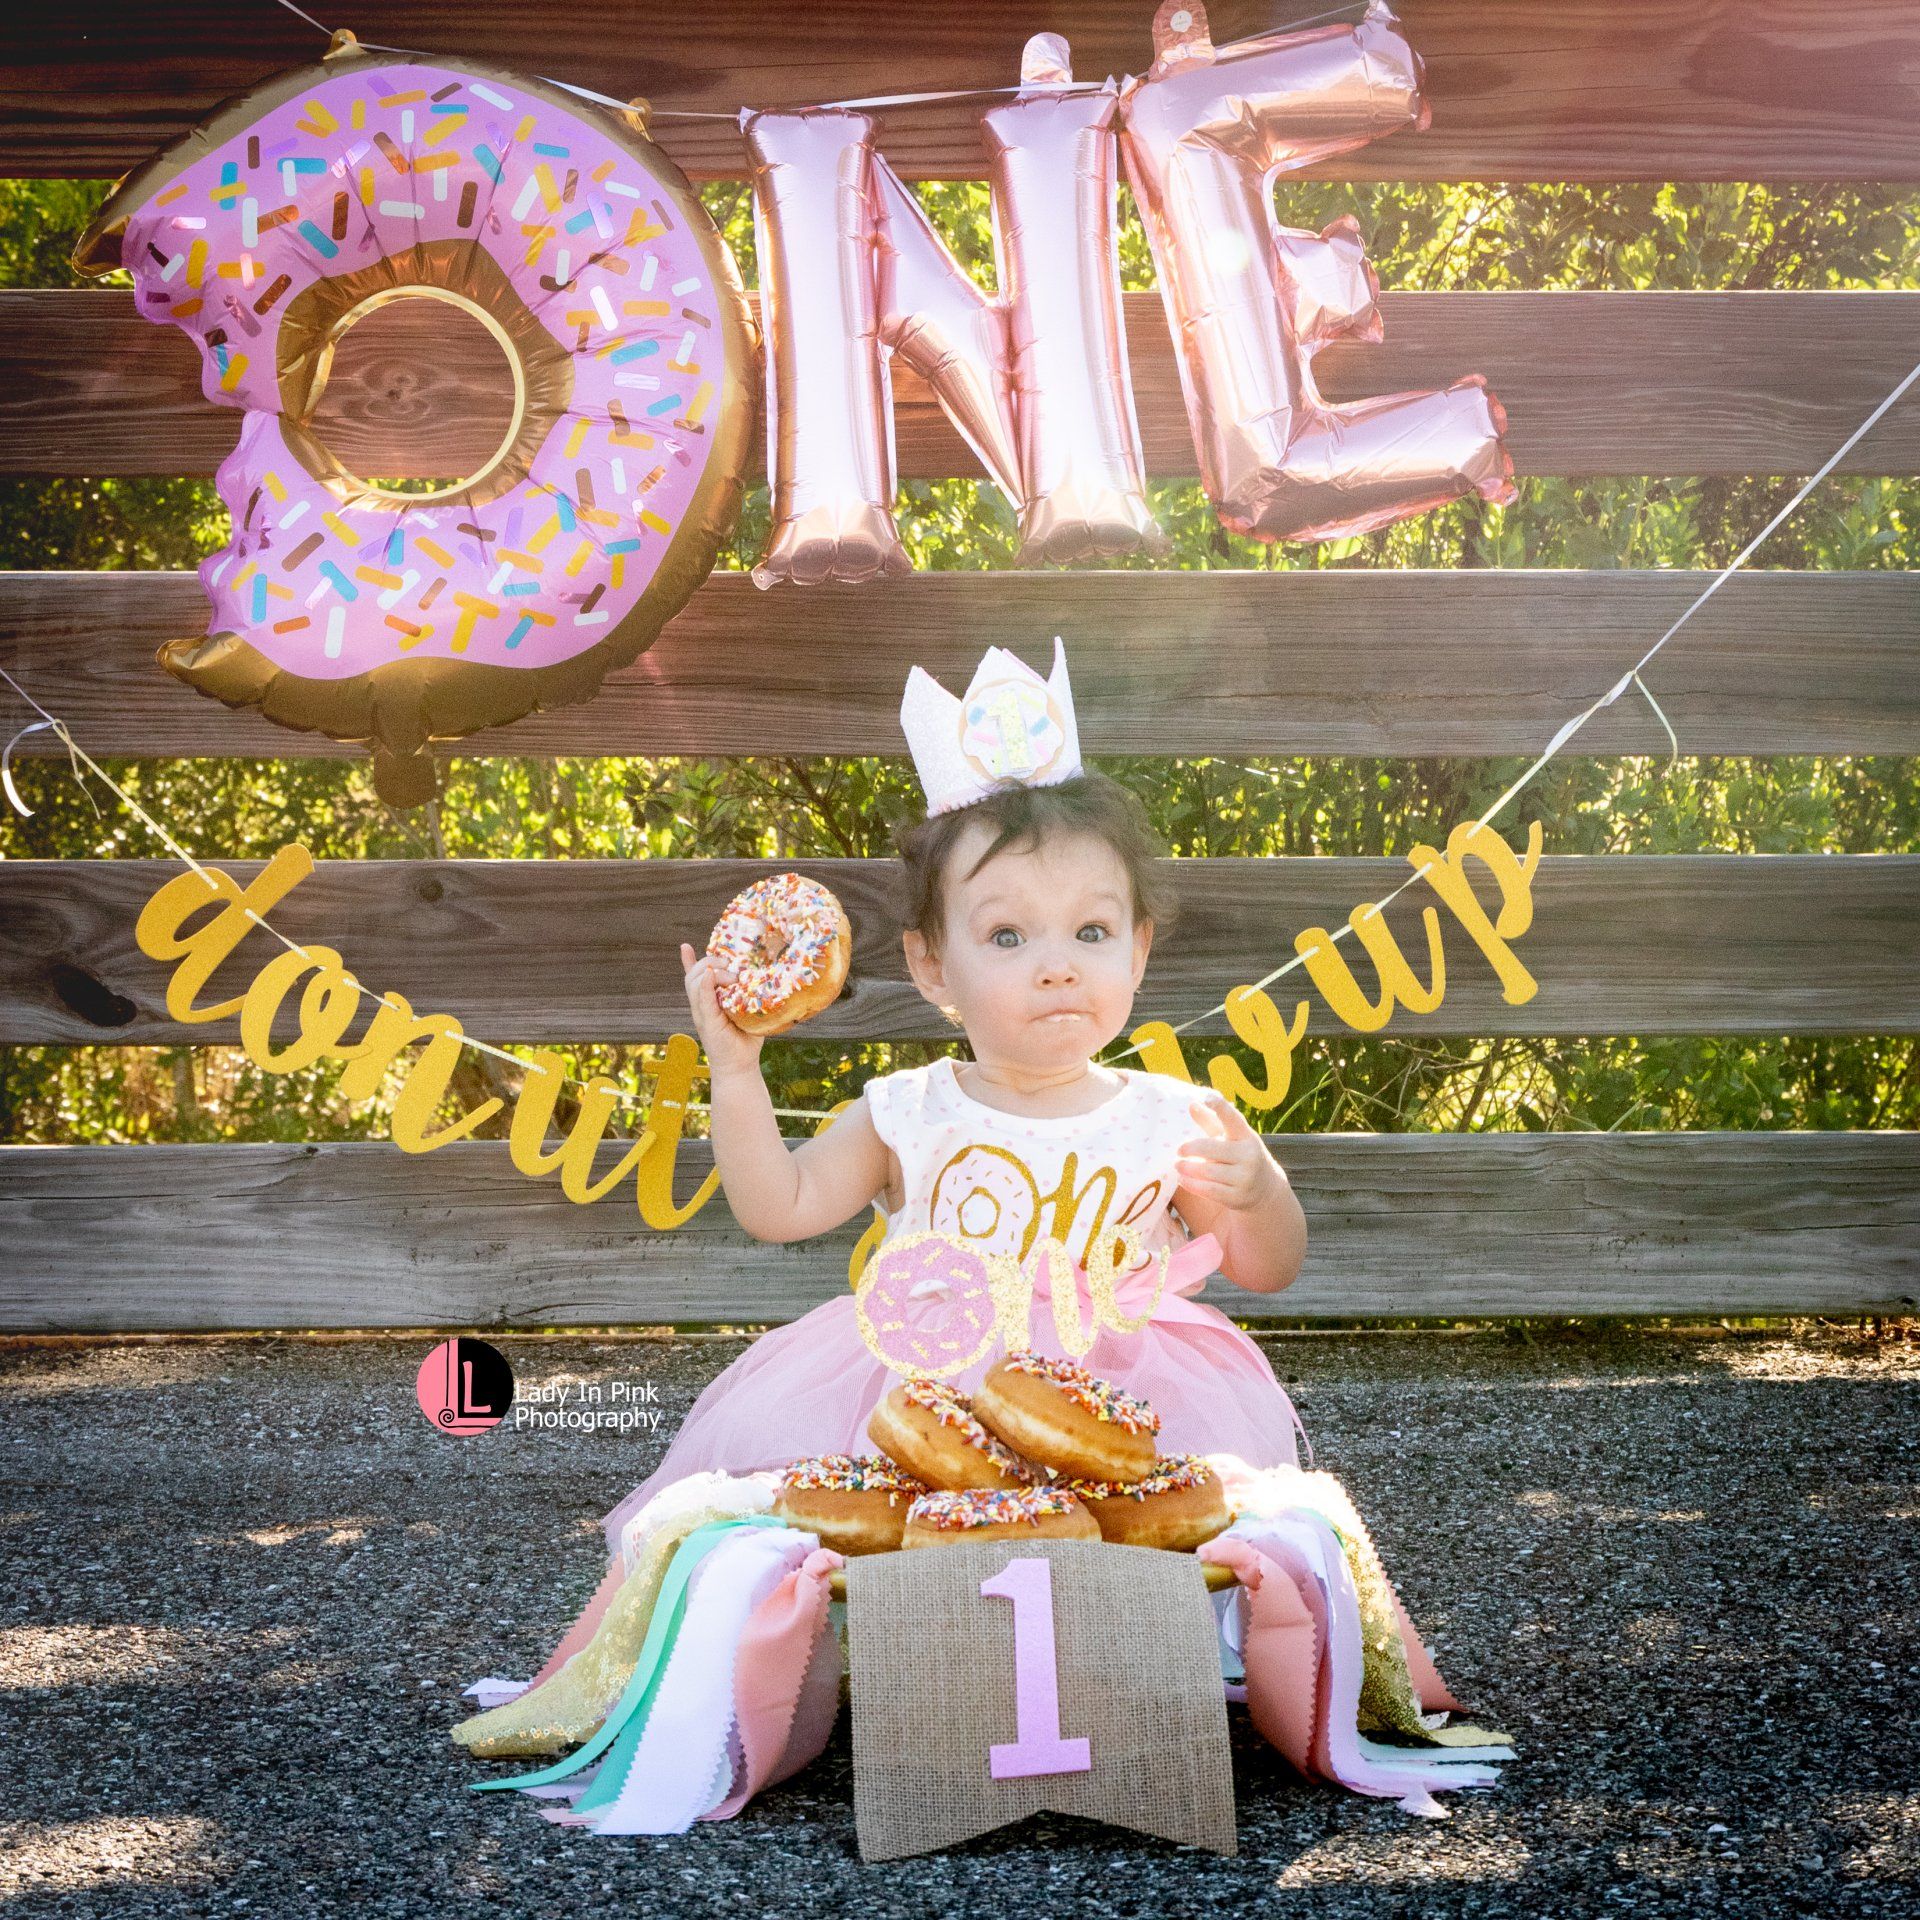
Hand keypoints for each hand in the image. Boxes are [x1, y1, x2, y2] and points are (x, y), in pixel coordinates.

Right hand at [680, 941, 764, 1076]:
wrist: (740, 1066)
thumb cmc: (746, 1038)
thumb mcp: (746, 1011)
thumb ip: (746, 995)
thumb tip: (762, 976)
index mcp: (707, 1001)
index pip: (693, 976)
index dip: (688, 960)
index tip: (685, 945)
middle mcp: (701, 1005)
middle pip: (693, 974)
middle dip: (708, 961)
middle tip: (728, 962)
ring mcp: (702, 1013)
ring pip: (695, 982)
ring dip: (710, 970)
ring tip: (726, 970)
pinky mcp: (708, 1022)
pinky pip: (702, 999)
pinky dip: (705, 986)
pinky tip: (709, 974)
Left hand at [1176, 1090, 1283, 1211]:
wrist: (1265, 1189)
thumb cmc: (1240, 1155)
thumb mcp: (1231, 1137)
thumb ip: (1211, 1121)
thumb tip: (1191, 1104)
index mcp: (1246, 1136)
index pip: (1233, 1119)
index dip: (1220, 1107)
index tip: (1207, 1097)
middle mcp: (1248, 1155)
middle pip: (1212, 1148)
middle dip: (1192, 1148)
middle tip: (1179, 1150)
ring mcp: (1245, 1177)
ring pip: (1208, 1171)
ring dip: (1188, 1168)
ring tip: (1177, 1165)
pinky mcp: (1237, 1197)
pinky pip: (1209, 1190)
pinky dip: (1193, 1185)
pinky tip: (1182, 1180)